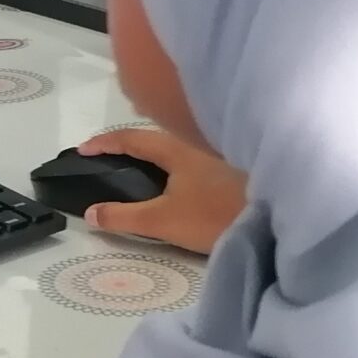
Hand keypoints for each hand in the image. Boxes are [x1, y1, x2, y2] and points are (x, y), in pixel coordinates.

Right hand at [77, 125, 247, 254]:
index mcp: (174, 148)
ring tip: (139, 169)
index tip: (81, 150)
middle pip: (155, 136)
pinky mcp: (233, 168)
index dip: (103, 143)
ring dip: (154, 153)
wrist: (276, 217)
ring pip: (177, 146)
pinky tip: (177, 179)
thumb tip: (90, 212)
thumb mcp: (163, 220)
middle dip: (129, 144)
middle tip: (108, 158)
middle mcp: (195, 142)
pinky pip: (193, 156)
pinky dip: (175, 162)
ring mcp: (217, 153)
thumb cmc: (215, 214)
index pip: (130, 138)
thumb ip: (124, 217)